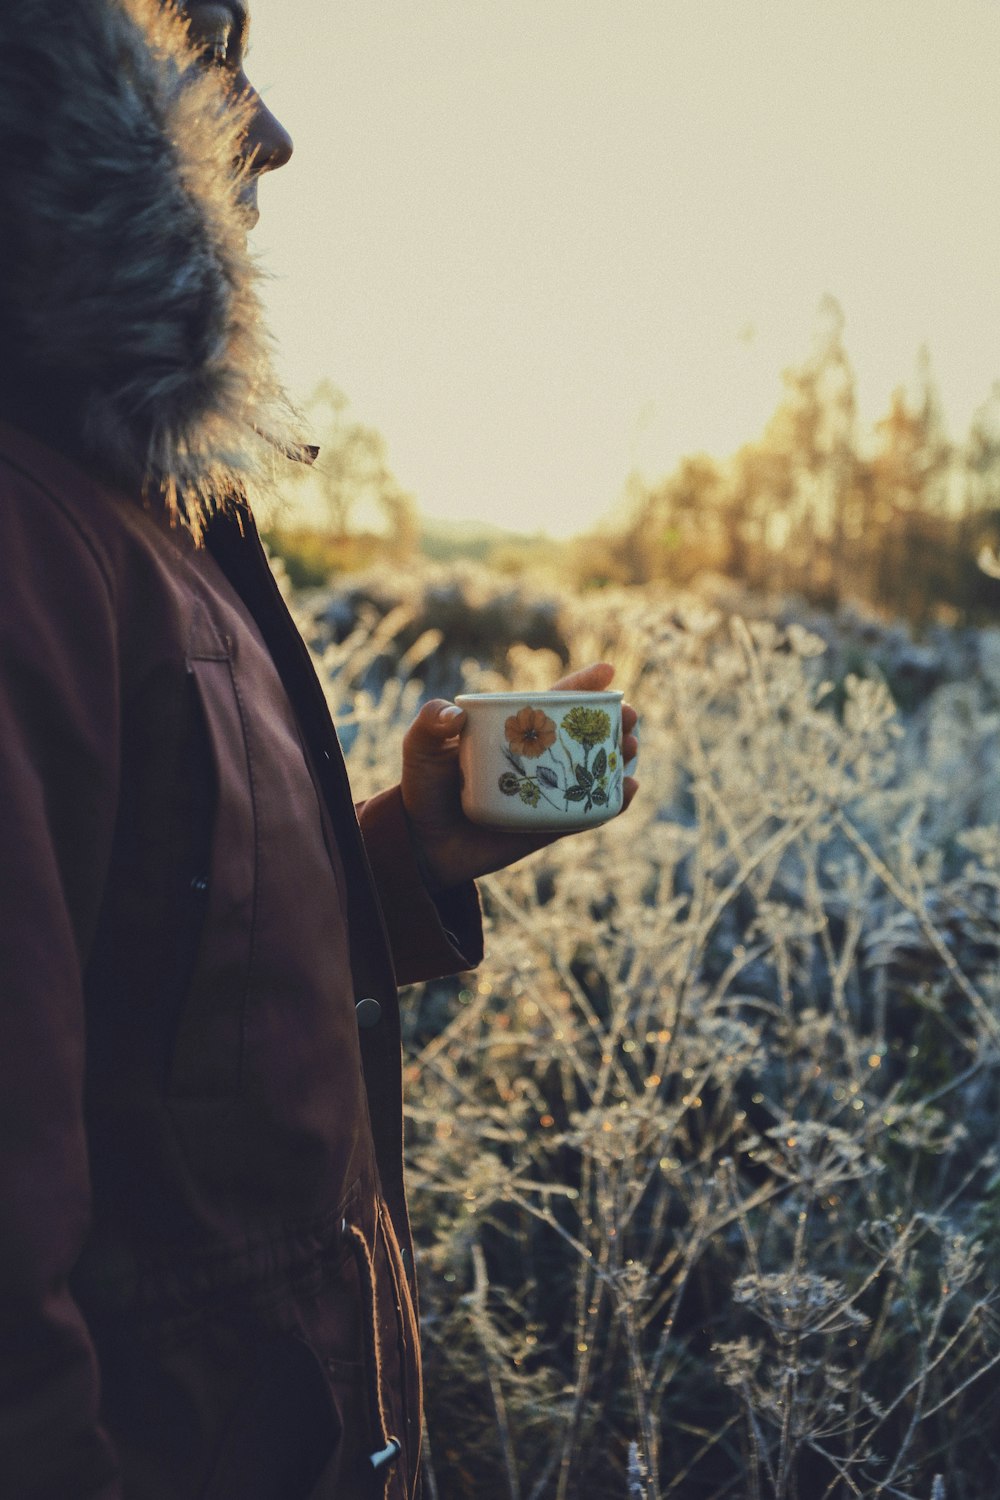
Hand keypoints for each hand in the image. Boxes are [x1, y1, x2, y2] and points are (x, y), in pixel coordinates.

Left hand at [399, 662, 638, 890]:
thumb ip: (429, 725)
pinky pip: (589, 813)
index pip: (554, 702)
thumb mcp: (419, 750)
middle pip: (585, 734)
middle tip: (630, 716)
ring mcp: (548, 792)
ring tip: (632, 746)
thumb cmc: (422, 788)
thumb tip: (453, 715)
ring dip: (620, 756)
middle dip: (613, 721)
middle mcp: (538, 759)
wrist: (423, 845)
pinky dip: (614, 802)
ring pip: (595, 770)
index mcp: (514, 731)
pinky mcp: (552, 825)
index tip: (609, 671)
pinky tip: (629, 788)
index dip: (583, 686)